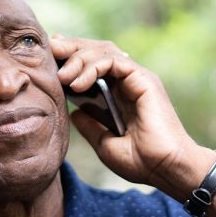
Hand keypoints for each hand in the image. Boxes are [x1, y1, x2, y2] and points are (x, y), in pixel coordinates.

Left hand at [50, 35, 213, 196]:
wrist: (165, 169)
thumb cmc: (141, 162)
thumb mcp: (105, 144)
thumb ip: (90, 126)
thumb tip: (74, 112)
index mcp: (120, 95)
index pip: (94, 64)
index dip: (72, 55)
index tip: (50, 56)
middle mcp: (128, 82)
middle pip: (97, 50)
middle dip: (71, 48)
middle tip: (50, 52)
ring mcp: (137, 78)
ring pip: (104, 51)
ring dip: (79, 58)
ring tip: (62, 76)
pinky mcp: (144, 79)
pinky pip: (115, 60)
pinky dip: (93, 67)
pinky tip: (78, 84)